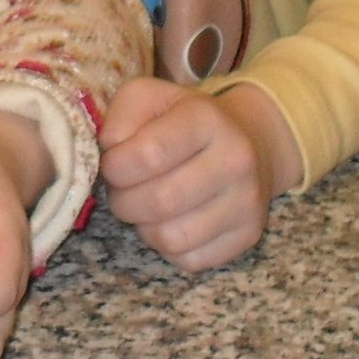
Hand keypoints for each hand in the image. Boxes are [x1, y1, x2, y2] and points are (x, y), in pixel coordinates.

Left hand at [97, 77, 300, 271]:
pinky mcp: (248, 234)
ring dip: (144, 227)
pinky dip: (168, 247)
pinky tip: (169, 221)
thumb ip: (120, 116)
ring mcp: (247, 201)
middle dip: (124, 201)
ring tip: (145, 205)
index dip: (115, 167)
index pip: (147, 155)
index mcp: (207, 119)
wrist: (248, 140)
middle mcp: (236, 160)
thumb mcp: (148, 98)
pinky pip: (190, 260)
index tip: (112, 164)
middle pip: (158, 201)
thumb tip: (111, 150)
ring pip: (171, 237)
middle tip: (123, 190)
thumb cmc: (182, 120)